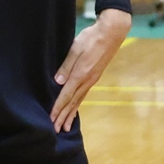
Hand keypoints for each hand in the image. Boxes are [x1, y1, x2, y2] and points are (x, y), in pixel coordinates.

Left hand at [51, 8, 130, 131]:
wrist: (112, 33)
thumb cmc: (92, 38)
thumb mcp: (75, 49)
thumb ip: (66, 66)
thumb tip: (57, 82)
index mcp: (80, 74)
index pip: (66, 95)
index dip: (57, 108)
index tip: (51, 120)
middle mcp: (87, 81)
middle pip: (72, 102)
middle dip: (63, 117)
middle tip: (55, 130)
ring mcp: (92, 80)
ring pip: (79, 101)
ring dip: (70, 114)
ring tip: (65, 126)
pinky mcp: (95, 77)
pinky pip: (84, 95)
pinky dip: (77, 105)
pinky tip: (75, 108)